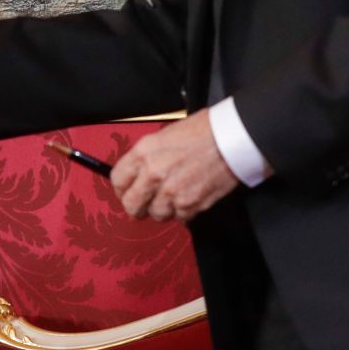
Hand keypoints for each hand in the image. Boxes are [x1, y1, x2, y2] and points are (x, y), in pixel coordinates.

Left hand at [110, 110, 238, 222]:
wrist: (231, 139)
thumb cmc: (202, 131)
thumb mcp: (164, 136)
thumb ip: (147, 157)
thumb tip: (137, 175)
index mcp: (143, 153)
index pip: (117, 180)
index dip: (122, 188)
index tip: (128, 191)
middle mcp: (153, 174)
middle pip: (131, 205)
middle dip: (137, 206)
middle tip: (145, 204)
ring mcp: (172, 192)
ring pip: (156, 214)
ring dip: (164, 209)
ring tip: (174, 196)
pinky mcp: (191, 205)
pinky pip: (179, 218)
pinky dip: (184, 212)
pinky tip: (190, 197)